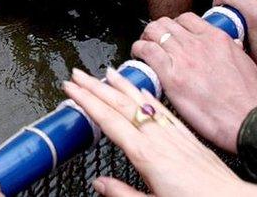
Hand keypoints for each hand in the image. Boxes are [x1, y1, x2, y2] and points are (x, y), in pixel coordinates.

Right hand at [63, 67, 256, 196]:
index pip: (108, 120)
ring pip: (140, 102)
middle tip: (77, 73)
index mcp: (145, 155)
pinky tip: (140, 88)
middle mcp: (158, 138)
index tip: (70, 88)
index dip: (86, 102)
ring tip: (104, 71)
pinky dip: (147, 94)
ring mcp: (172, 134)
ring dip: (119, 85)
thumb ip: (122, 193)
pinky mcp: (186, 135)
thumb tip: (98, 183)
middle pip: (119, 105)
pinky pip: (162, 108)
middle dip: (95, 87)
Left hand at [131, 13, 256, 152]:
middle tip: (153, 42)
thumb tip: (233, 48)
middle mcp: (198, 43)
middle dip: (156, 31)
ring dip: (145, 38)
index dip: (174, 26)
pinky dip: (138, 50)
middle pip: (165, 23)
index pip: (186, 19)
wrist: (250, 122)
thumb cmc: (251, 101)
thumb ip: (235, 53)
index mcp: (218, 39)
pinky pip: (146, 51)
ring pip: (153, 32)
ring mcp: (183, 58)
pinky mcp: (171, 76)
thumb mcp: (249, 67)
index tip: (171, 35)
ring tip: (143, 49)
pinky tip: (138, 57)